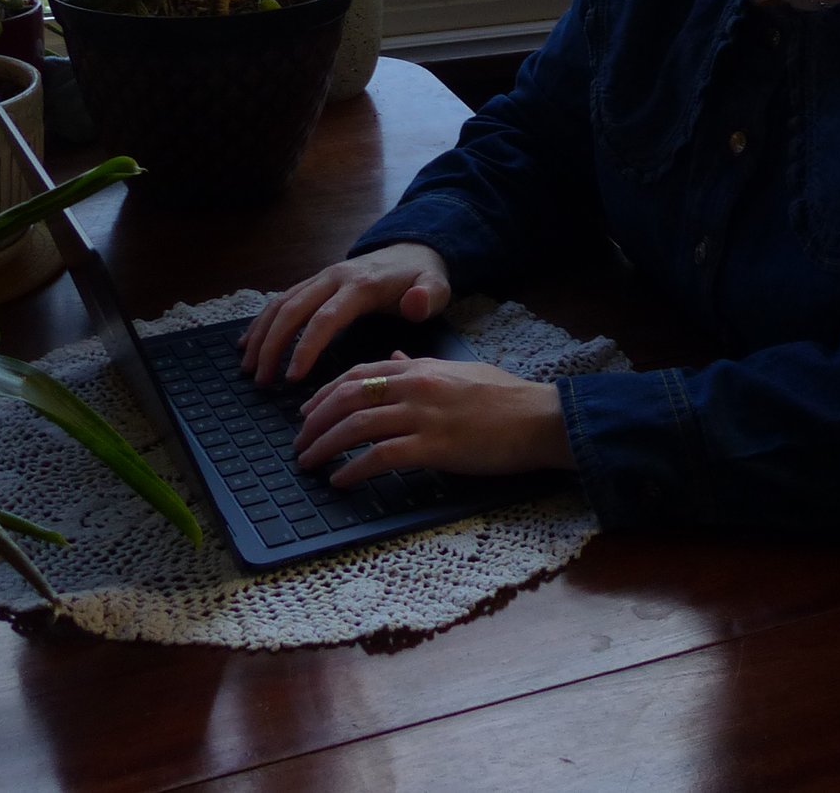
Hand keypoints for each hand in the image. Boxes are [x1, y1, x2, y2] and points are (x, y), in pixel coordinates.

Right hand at [239, 243, 451, 383]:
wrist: (412, 248)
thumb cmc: (422, 277)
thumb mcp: (436, 286)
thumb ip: (428, 296)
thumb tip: (414, 303)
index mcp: (360, 285)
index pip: (325, 318)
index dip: (306, 347)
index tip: (292, 377)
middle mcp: (333, 278)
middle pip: (293, 310)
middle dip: (273, 346)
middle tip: (262, 380)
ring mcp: (320, 278)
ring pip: (280, 304)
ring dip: (261, 335)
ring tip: (249, 368)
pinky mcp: (314, 282)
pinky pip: (281, 300)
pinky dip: (261, 321)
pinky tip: (248, 344)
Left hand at [294, 350, 574, 483]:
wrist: (540, 419)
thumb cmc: (506, 398)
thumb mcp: (459, 371)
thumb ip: (421, 366)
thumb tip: (391, 358)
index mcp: (421, 368)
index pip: (357, 374)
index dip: (324, 394)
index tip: (306, 412)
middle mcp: (416, 386)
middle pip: (347, 398)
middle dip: (315, 421)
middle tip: (299, 443)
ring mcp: (423, 416)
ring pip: (356, 426)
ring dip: (325, 446)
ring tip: (309, 464)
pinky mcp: (434, 447)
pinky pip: (380, 456)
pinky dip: (353, 468)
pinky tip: (340, 480)